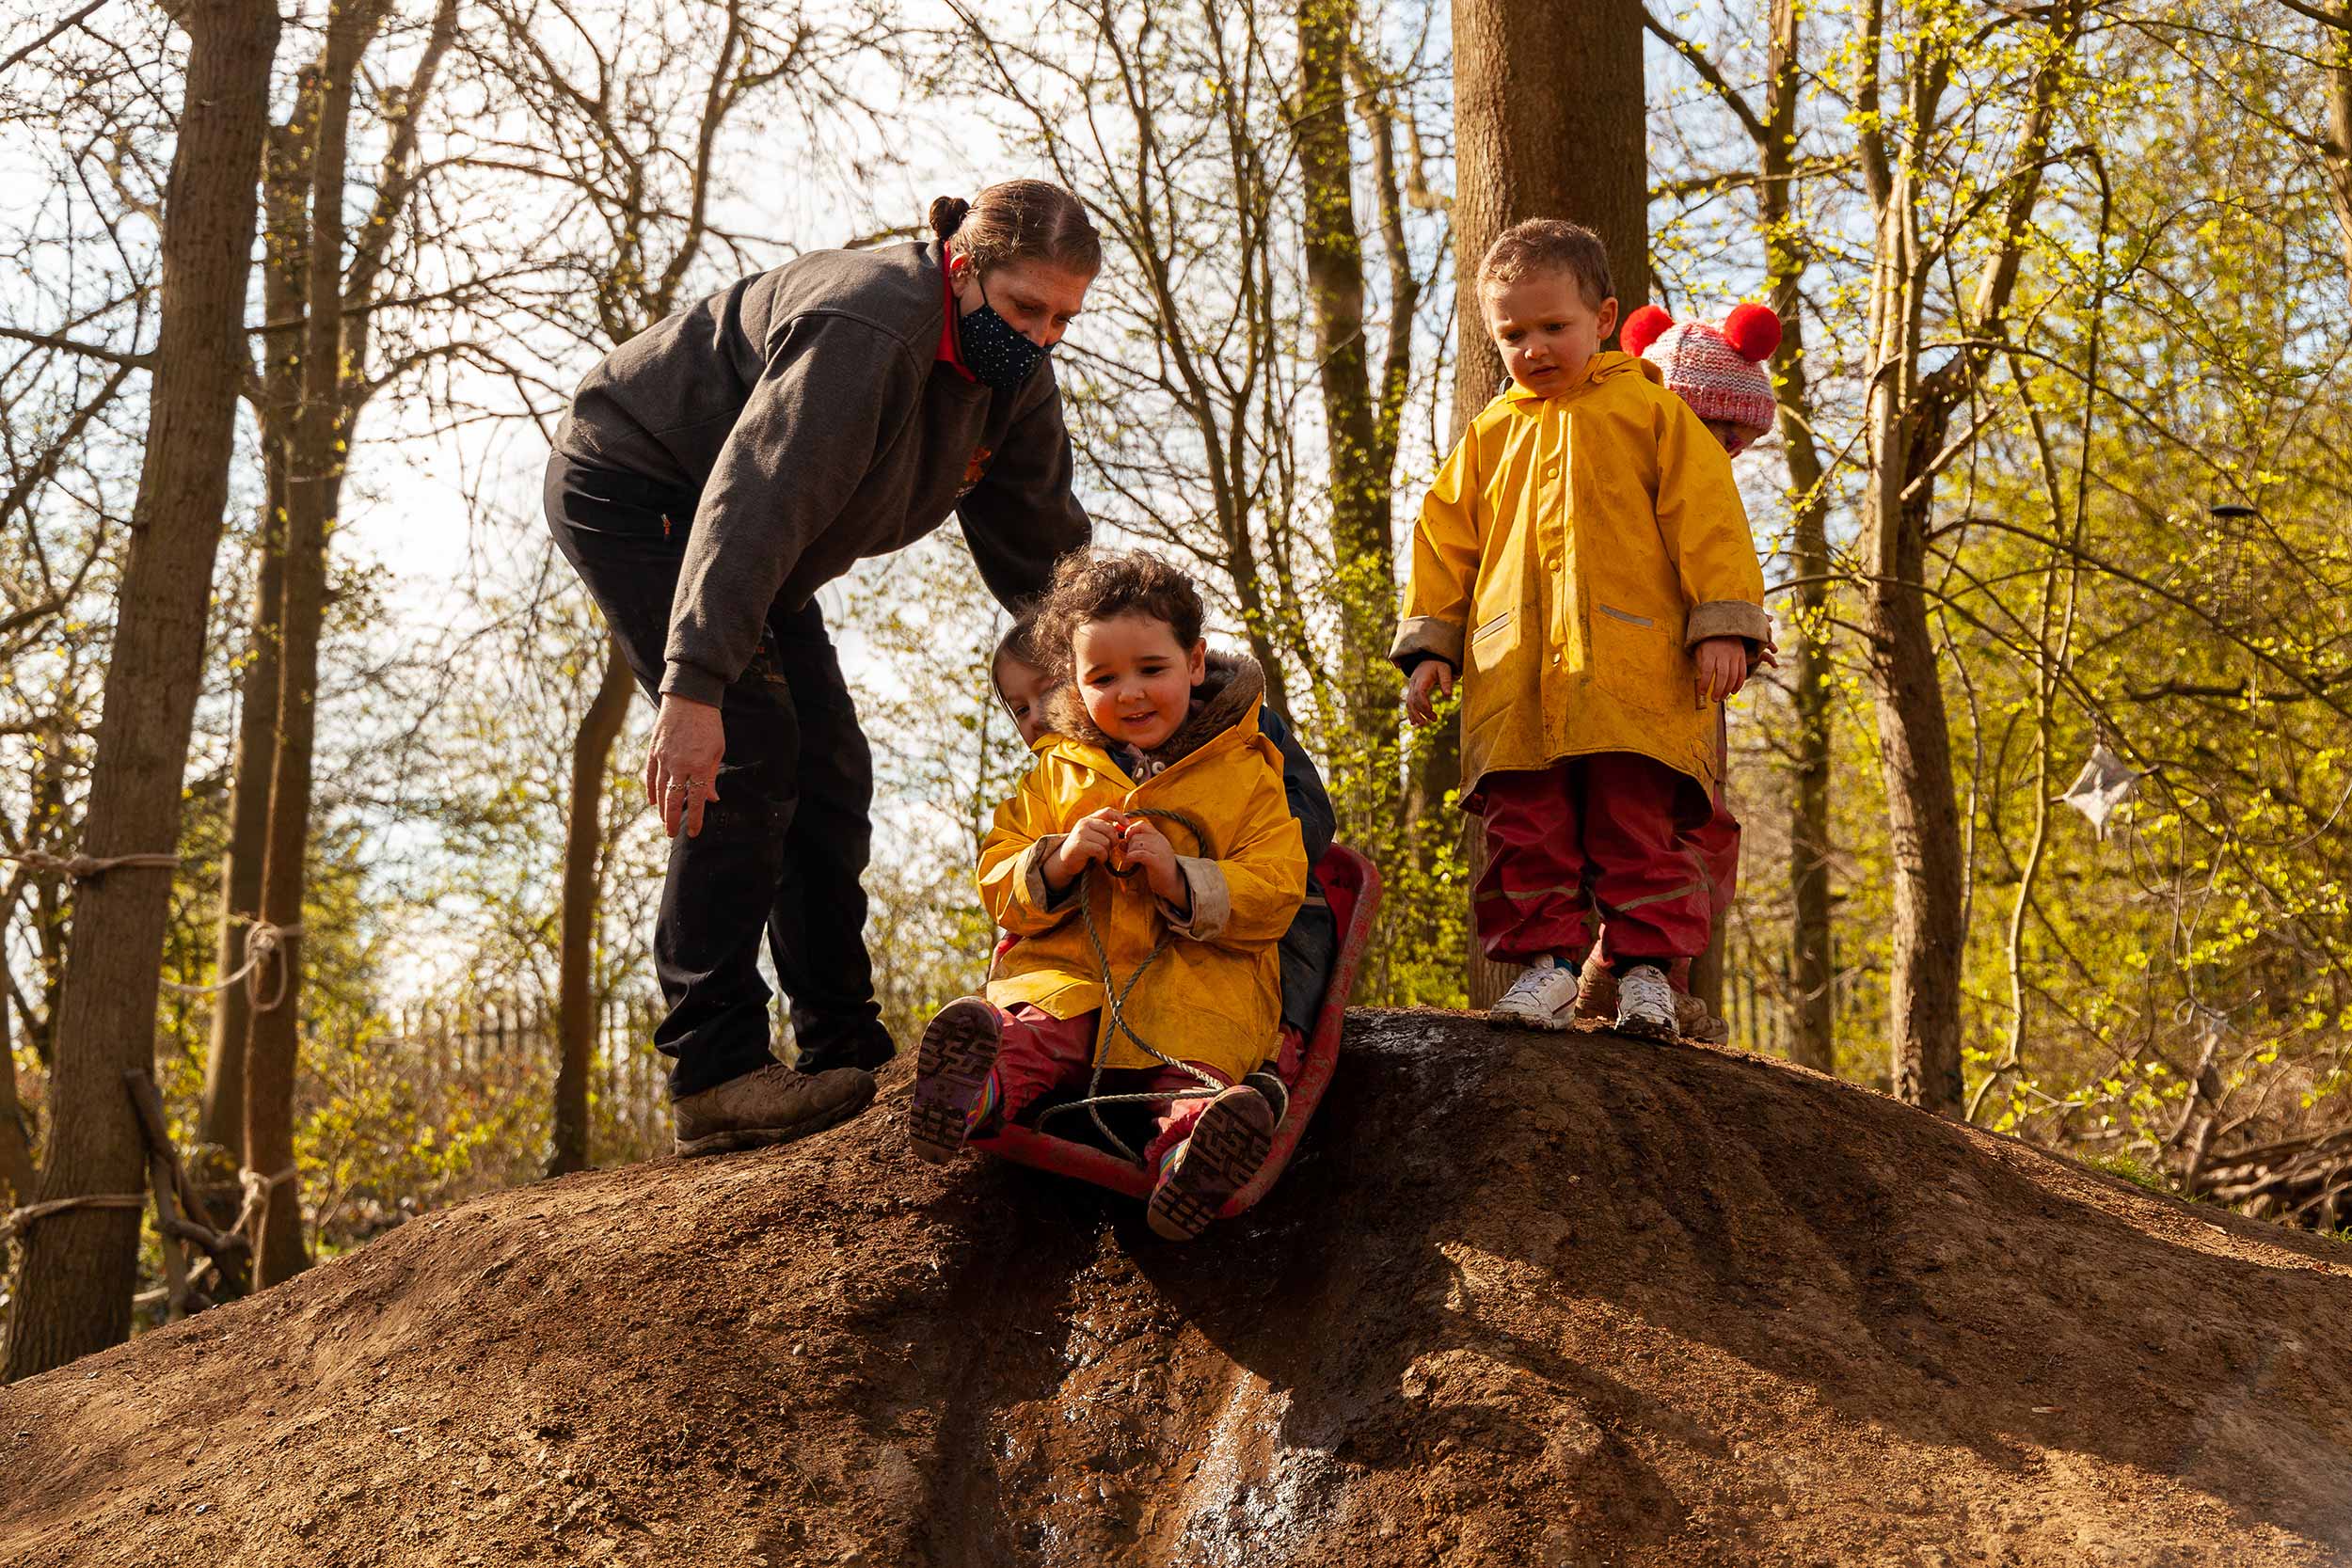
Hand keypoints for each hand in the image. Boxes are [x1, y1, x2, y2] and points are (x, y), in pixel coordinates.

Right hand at [646, 693, 724, 837]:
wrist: (689, 699)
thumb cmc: (709, 725)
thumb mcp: (718, 750)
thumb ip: (712, 776)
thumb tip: (711, 798)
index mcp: (700, 766)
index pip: (697, 800)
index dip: (695, 819)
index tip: (694, 833)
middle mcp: (680, 764)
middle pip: (674, 800)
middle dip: (673, 820)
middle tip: (673, 834)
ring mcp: (664, 758)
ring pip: (660, 790)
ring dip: (662, 808)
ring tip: (665, 820)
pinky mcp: (653, 751)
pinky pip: (650, 776)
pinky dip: (651, 790)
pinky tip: (653, 801)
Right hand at [1050, 807, 1125, 887]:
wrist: (1064, 861)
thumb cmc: (1083, 849)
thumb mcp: (1093, 835)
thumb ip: (1106, 830)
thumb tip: (1124, 827)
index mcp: (1089, 819)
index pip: (1107, 811)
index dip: (1120, 817)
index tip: (1127, 825)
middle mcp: (1084, 823)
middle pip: (1110, 829)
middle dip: (1114, 841)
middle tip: (1109, 849)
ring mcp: (1081, 833)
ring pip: (1106, 841)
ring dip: (1107, 851)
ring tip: (1100, 855)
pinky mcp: (1080, 845)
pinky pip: (1101, 850)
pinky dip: (1103, 857)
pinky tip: (1098, 859)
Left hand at [1119, 820, 1185, 907]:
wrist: (1174, 884)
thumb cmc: (1159, 870)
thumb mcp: (1147, 855)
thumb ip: (1135, 847)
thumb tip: (1120, 842)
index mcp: (1159, 837)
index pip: (1142, 825)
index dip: (1130, 830)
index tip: (1126, 840)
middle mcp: (1160, 841)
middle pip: (1136, 835)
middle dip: (1128, 845)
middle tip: (1129, 855)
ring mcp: (1160, 850)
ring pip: (1136, 844)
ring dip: (1129, 852)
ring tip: (1130, 860)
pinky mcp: (1157, 861)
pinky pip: (1139, 854)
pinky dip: (1130, 857)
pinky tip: (1128, 863)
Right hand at [1404, 660, 1455, 725]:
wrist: (1428, 660)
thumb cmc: (1438, 665)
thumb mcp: (1445, 670)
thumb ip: (1446, 682)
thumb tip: (1448, 695)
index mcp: (1422, 678)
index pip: (1419, 692)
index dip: (1423, 702)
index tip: (1431, 711)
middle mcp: (1414, 684)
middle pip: (1413, 700)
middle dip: (1421, 711)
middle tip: (1434, 719)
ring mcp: (1411, 688)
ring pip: (1409, 703)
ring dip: (1414, 714)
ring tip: (1422, 724)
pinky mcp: (1411, 692)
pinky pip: (1408, 704)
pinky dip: (1411, 713)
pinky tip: (1414, 723)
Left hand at [1694, 637, 1749, 703]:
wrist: (1723, 624)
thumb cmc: (1707, 641)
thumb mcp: (1699, 649)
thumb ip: (1701, 664)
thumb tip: (1704, 681)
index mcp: (1710, 651)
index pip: (1706, 670)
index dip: (1704, 683)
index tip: (1702, 692)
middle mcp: (1723, 653)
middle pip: (1722, 675)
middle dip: (1718, 690)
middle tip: (1714, 699)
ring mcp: (1734, 654)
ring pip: (1733, 675)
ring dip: (1727, 689)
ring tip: (1721, 698)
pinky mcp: (1742, 655)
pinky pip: (1742, 672)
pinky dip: (1738, 684)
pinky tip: (1733, 691)